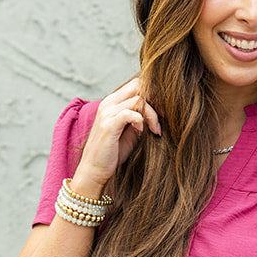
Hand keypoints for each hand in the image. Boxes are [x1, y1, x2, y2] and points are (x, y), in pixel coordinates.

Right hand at [72, 78, 160, 194]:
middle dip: (155, 100)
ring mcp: (107, 113)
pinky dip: (140, 120)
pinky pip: (130, 113)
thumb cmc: (112, 153)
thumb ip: (141, 119)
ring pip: (138, 99)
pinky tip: (142, 131)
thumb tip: (160, 112)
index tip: (162, 113)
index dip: (153, 96)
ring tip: (156, 130)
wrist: (94, 171)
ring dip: (152, 114)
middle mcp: (108, 103)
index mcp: (113, 102)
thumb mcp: (131, 132)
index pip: (137, 85)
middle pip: (138, 85)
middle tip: (162, 118)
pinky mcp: (108, 125)